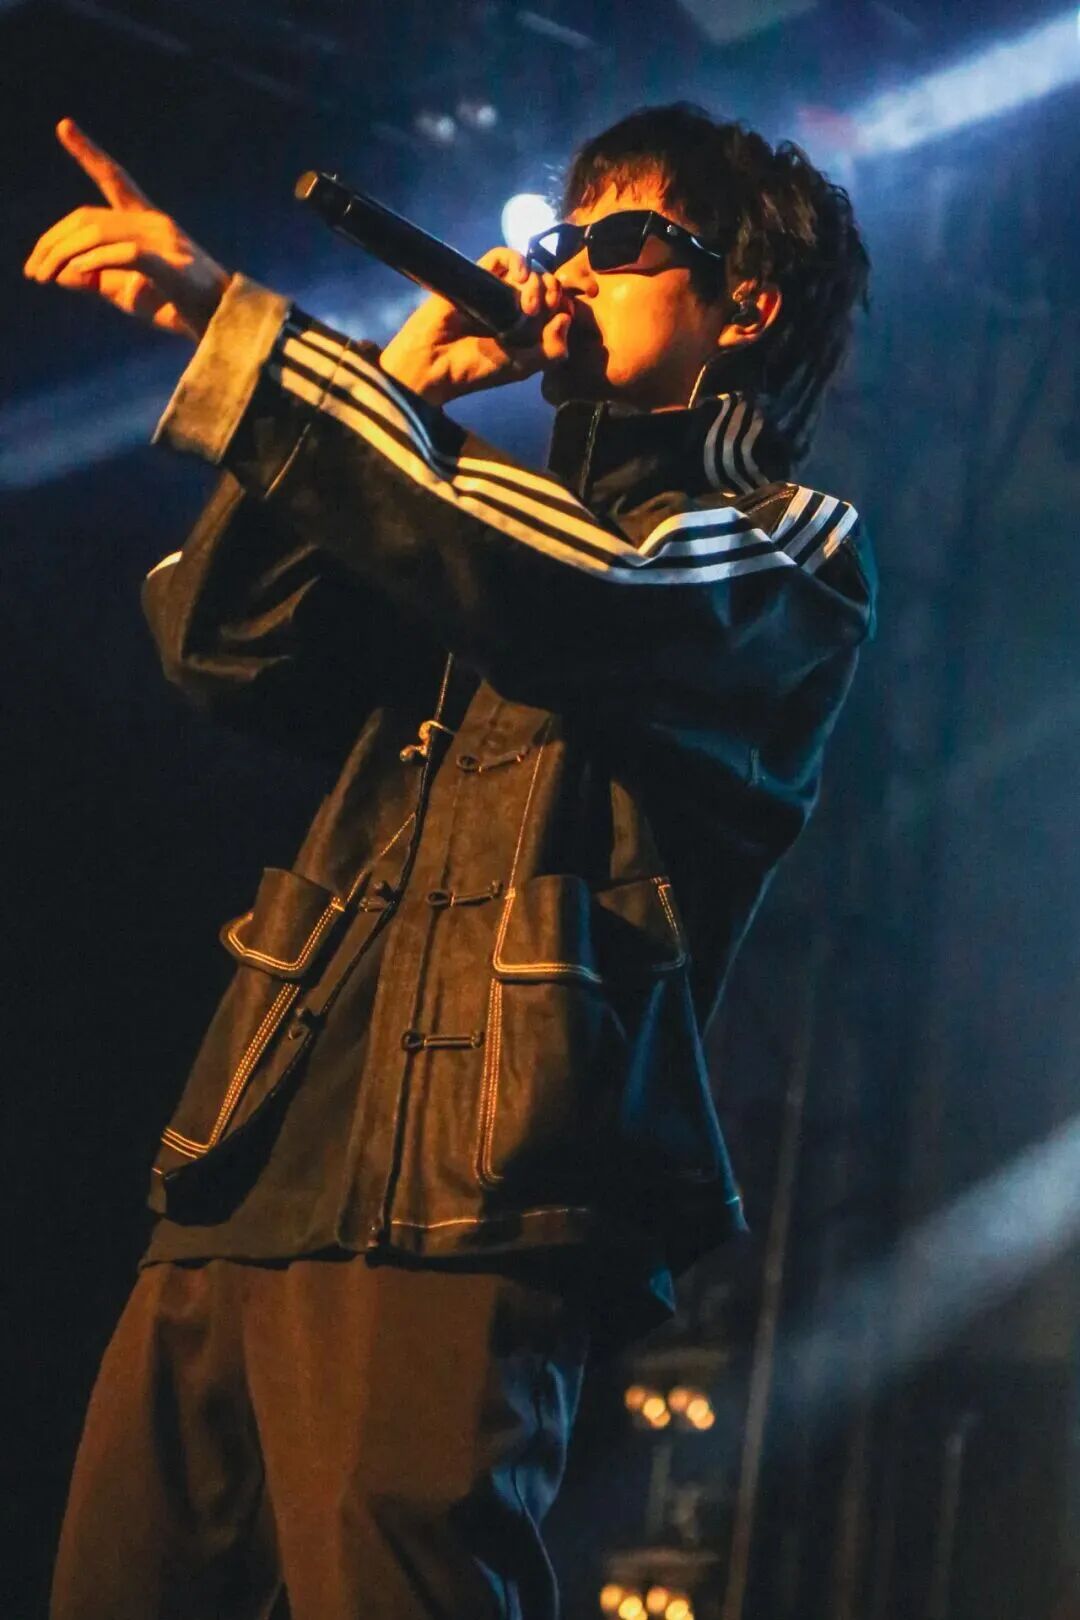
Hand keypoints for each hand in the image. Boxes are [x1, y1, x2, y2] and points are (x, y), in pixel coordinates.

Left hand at [23, 118, 230, 340]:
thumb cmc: (175, 307)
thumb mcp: (125, 292)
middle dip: (53, 242)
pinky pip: (123, 254)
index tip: (63, 126)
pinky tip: (76, 272)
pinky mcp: (170, 264)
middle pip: (88, 218)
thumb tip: (59, 272)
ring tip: (45, 276)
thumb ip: (95, 278)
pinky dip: (94, 261)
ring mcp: (164, 240)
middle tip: (32, 270)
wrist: (220, 324)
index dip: (88, 153)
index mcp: (147, 220)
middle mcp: (154, 221)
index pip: (113, 180)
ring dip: (64, 255)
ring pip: (99, 233)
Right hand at [378, 248, 572, 405]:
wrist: (435, 363)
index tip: (561, 318)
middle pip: (549, 285)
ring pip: (531, 271)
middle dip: (555, 293)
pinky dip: (517, 260)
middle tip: (542, 310)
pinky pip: (503, 256)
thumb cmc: (476, 369)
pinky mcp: (480, 275)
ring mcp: (498, 289)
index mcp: (530, 329)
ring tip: (526, 307)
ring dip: (538, 283)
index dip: (566, 306)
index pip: (560, 306)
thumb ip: (551, 351)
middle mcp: (517, 306)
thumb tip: (566, 317)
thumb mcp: (522, 367)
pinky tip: (520, 276)